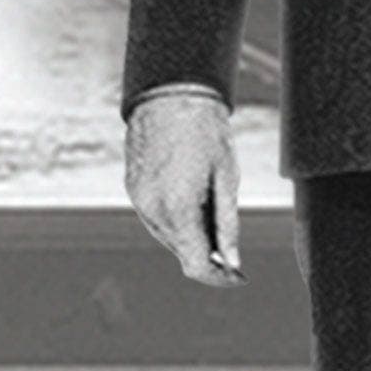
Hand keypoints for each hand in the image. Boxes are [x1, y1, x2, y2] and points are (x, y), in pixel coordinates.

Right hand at [126, 93, 242, 286]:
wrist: (172, 92)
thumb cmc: (206, 131)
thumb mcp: (227, 178)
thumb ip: (228, 225)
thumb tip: (233, 263)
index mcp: (179, 209)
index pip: (196, 266)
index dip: (218, 278)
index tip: (237, 276)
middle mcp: (152, 209)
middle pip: (181, 253)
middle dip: (207, 255)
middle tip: (232, 248)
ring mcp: (138, 199)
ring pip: (167, 237)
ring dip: (190, 236)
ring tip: (212, 214)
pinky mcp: (132, 187)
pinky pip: (154, 217)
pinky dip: (174, 219)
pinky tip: (191, 199)